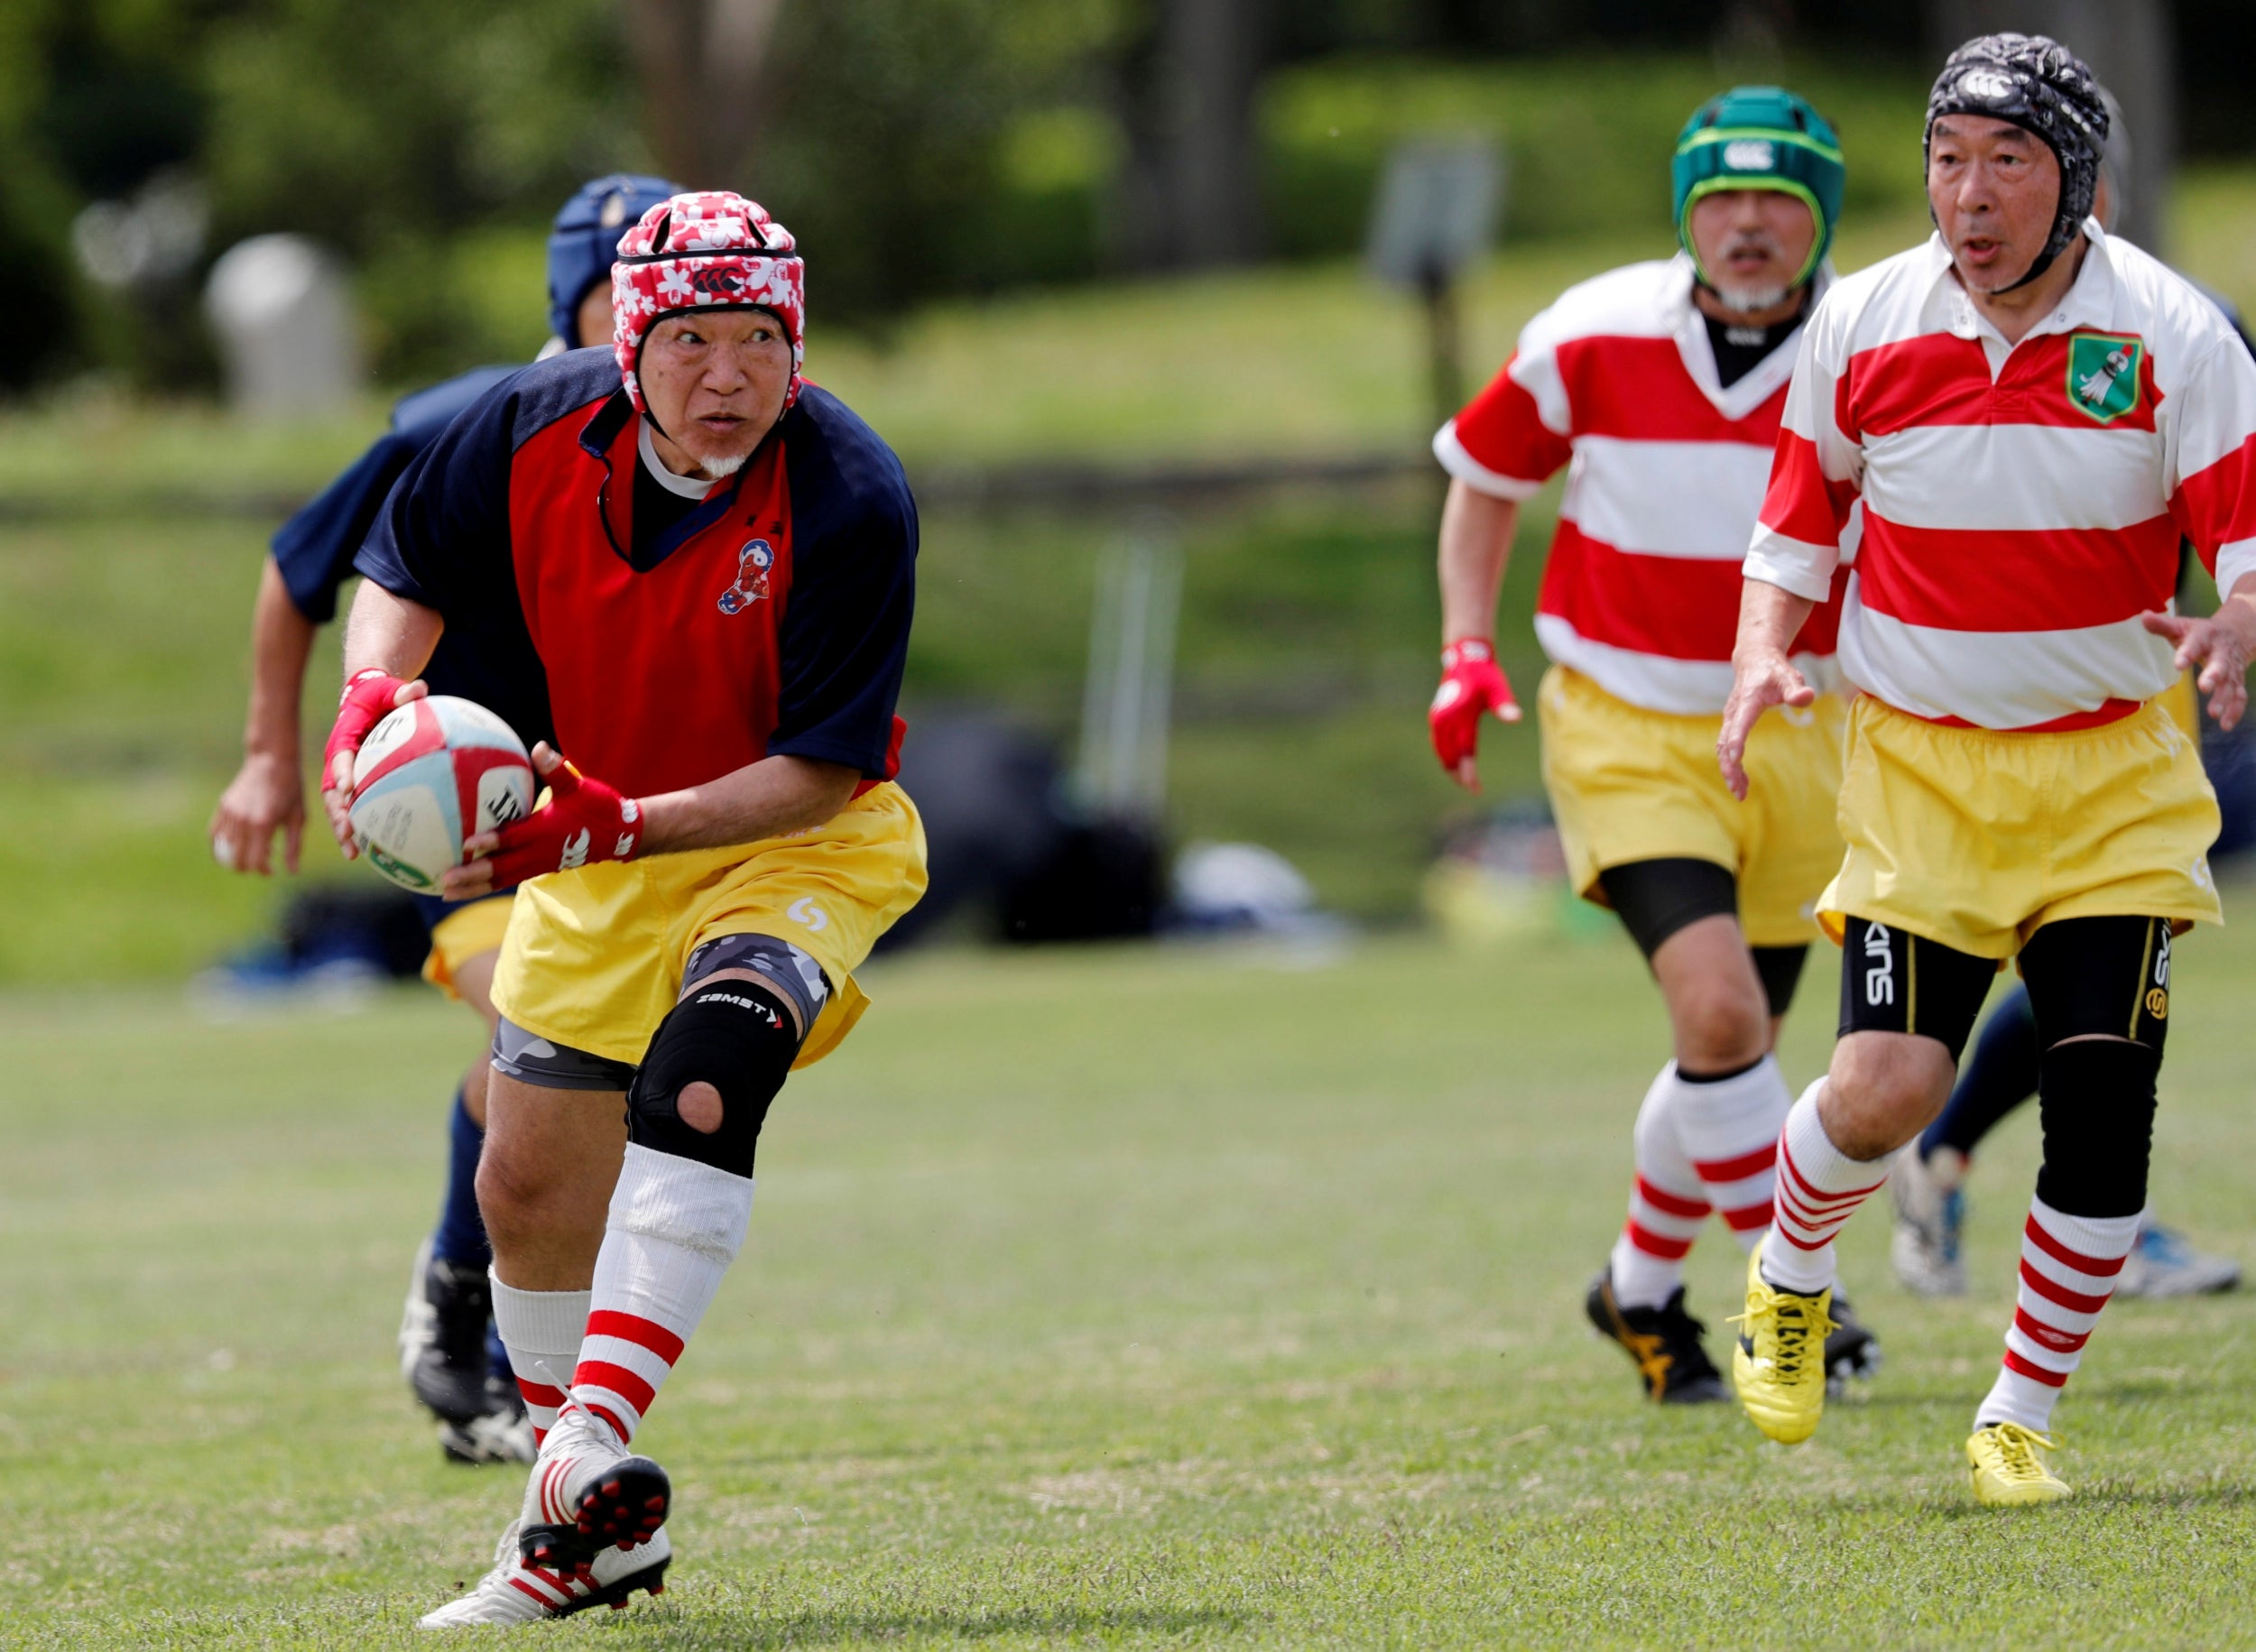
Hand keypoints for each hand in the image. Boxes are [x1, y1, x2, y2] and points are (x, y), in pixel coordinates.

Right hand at [211, 750, 305, 874]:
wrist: (271, 760)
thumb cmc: (291, 790)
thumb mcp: (298, 818)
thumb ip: (293, 847)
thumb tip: (292, 872)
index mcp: (264, 824)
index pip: (255, 861)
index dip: (263, 871)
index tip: (272, 869)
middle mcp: (243, 820)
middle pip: (235, 859)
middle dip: (247, 867)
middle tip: (261, 862)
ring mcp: (229, 812)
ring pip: (224, 848)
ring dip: (237, 855)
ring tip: (254, 848)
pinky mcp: (223, 806)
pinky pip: (214, 834)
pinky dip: (221, 845)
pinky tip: (235, 845)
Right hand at [320, 669, 425, 854]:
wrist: (367, 700)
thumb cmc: (380, 695)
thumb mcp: (389, 689)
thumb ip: (401, 692)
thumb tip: (419, 689)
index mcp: (343, 736)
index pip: (340, 754)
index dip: (342, 770)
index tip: (349, 788)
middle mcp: (338, 759)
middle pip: (332, 789)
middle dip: (338, 811)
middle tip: (349, 830)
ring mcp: (344, 775)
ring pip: (338, 805)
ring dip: (343, 828)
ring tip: (354, 851)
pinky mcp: (354, 785)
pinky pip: (354, 808)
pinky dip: (359, 829)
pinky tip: (371, 852)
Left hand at [442, 743, 641, 897]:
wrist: (620, 835)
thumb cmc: (599, 807)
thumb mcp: (578, 786)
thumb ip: (555, 769)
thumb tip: (538, 747)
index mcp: (545, 832)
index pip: (514, 839)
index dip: (492, 842)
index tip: (468, 844)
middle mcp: (539, 853)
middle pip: (501, 870)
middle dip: (473, 877)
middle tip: (444, 881)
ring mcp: (539, 864)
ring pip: (502, 880)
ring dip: (475, 887)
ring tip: (446, 893)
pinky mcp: (540, 868)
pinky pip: (508, 879)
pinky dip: (487, 884)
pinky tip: (468, 885)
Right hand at [1429, 638, 1520, 791]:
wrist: (1465, 659)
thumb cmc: (1484, 675)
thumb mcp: (1497, 688)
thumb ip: (1505, 705)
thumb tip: (1516, 718)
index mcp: (1458, 715)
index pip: (1463, 751)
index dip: (1468, 772)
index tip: (1475, 787)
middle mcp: (1443, 720)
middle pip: (1449, 756)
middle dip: (1460, 774)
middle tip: (1474, 788)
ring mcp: (1437, 720)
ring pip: (1441, 752)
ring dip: (1451, 767)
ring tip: (1465, 780)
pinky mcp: (1436, 719)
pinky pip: (1439, 745)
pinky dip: (1446, 757)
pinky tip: (1456, 764)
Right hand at [1718, 649, 1814, 799]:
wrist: (1754, 661)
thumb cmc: (1775, 671)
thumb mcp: (1790, 677)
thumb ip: (1797, 690)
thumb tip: (1807, 698)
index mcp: (1747, 701)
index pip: (1739, 723)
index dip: (1736, 741)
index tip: (1736, 759)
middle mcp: (1733, 712)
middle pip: (1724, 743)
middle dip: (1729, 767)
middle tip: (1738, 790)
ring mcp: (1729, 720)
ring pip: (1722, 749)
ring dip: (1729, 771)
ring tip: (1740, 793)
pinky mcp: (1730, 725)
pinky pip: (1725, 749)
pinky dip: (1731, 766)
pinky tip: (1742, 781)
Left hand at [2143, 606, 2255, 730]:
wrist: (2237, 632)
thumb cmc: (2200, 632)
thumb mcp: (2182, 626)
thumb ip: (2162, 625)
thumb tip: (2143, 615)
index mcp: (2206, 636)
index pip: (2196, 643)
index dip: (2187, 653)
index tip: (2178, 664)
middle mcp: (2222, 652)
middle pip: (2221, 663)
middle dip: (2214, 675)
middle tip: (2205, 687)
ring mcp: (2232, 668)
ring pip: (2231, 683)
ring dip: (2224, 698)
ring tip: (2214, 713)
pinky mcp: (2237, 680)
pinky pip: (2240, 696)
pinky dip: (2235, 710)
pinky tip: (2226, 725)